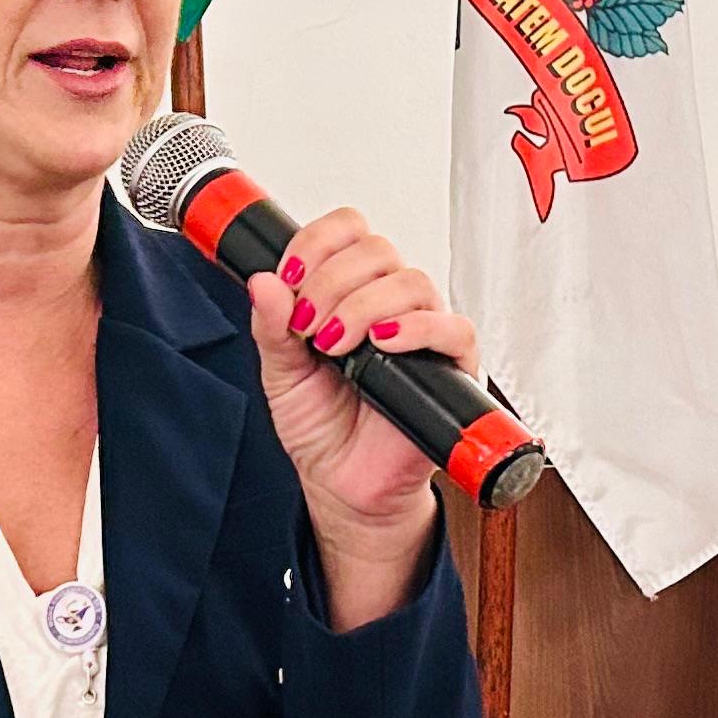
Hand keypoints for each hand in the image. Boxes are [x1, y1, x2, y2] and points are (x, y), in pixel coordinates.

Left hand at [245, 204, 474, 543]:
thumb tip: (264, 283)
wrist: (344, 486)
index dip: (318, 241)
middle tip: (308, 327)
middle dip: (331, 282)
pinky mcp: (450, 367)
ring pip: (411, 281)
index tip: (289, 275)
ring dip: (363, 306)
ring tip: (334, 345)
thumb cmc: (322, 428)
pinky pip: (453, 327)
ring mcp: (422, 332)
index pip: (349, 231)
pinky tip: (382, 344)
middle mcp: (389, 305)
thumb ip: (271, 328)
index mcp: (349, 293)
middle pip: (378, 250)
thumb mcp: (279, 374)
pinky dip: (416, 328)